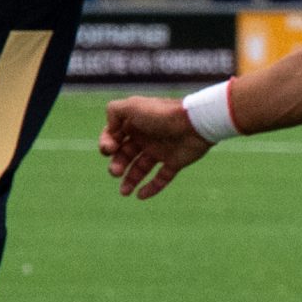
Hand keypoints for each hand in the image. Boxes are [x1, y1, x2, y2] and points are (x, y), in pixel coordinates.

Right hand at [99, 95, 214, 198]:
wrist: (194, 122)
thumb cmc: (162, 114)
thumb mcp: (132, 106)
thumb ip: (114, 111)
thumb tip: (110, 129)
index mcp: (135, 123)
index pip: (113, 137)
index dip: (107, 144)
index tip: (110, 149)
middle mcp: (146, 137)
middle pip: (125, 154)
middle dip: (117, 164)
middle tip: (115, 172)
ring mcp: (160, 150)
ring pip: (140, 168)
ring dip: (130, 180)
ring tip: (124, 192)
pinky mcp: (174, 162)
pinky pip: (161, 178)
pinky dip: (151, 188)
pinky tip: (140, 196)